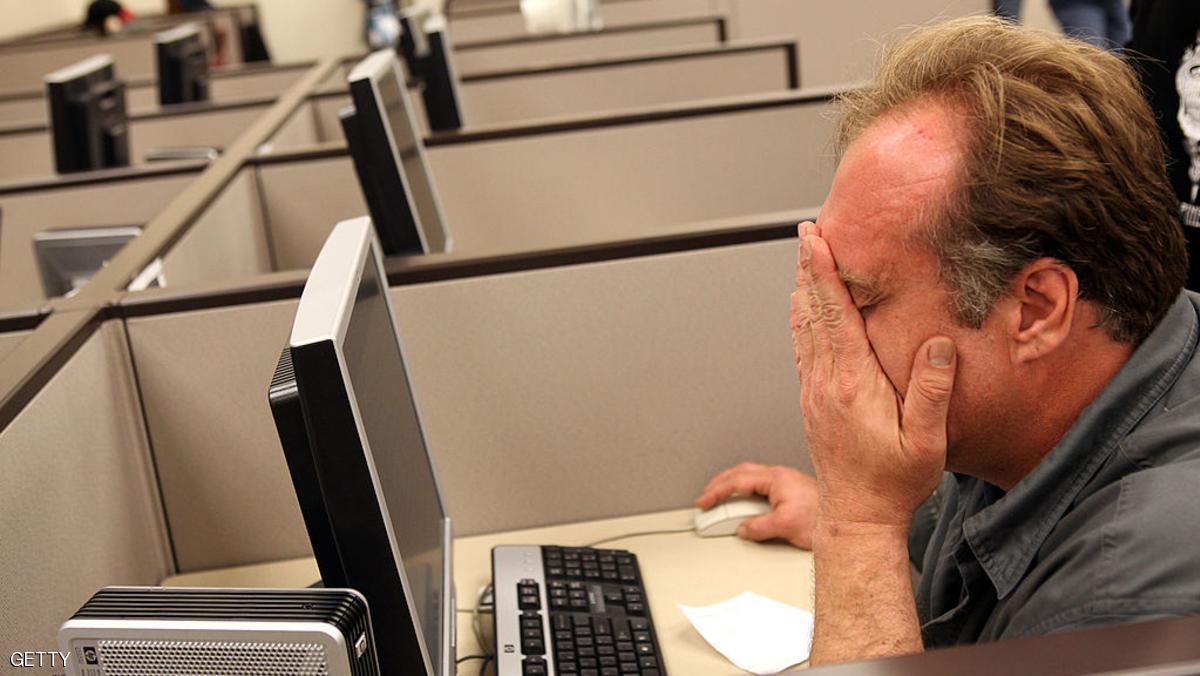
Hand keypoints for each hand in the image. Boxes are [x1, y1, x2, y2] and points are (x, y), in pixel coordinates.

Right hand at [695, 463, 818, 548]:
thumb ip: (759, 527)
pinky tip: (744, 503)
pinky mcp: (790, 490)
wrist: (851, 518)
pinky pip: (759, 485)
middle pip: (740, 473)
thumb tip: (743, 529)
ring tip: (720, 501)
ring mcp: (785, 481)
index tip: (704, 501)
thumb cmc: (824, 517)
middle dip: (719, 484)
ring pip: (749, 477)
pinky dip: (745, 492)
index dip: (716, 491)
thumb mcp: (786, 526)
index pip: (737, 480)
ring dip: (732, 487)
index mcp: (776, 478)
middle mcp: (780, 476)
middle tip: (706, 498)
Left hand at [792, 222, 956, 530]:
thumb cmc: (892, 482)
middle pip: (813, 311)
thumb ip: (932, 392)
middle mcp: (826, 382)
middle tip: (807, 233)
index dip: (825, 274)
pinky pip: (803, 347)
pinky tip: (803, 309)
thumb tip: (938, 346)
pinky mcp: (812, 400)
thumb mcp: (926, 442)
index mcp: (853, 384)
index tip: (817, 242)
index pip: (835, 315)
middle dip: (810, 269)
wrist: (857, 515)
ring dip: (804, 289)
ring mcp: (814, 390)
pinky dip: (802, 318)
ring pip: (803, 327)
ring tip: (804, 259)